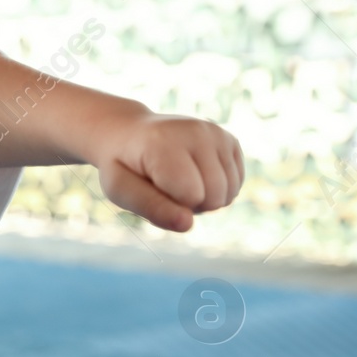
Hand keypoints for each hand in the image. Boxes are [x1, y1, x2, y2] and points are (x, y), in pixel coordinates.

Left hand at [93, 113, 244, 231]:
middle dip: (191, 204)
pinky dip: (217, 189)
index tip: (150, 186)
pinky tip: (195, 175)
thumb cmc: (123, 165)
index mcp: (165, 142)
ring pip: (229, 193)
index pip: (191, 196)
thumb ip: (151, 208)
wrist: (129, 132)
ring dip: (205, 198)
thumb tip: (187, 224)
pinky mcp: (229, 139)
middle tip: (164, 185)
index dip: (172, 204)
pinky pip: (237, 184)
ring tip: (178, 180)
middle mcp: (197, 132)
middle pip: (214, 197)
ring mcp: (216, 134)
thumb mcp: (120, 189)